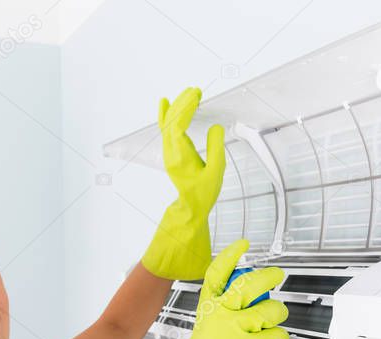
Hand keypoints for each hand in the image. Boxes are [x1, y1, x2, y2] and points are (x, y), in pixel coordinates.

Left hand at [140, 86, 226, 280]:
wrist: (192, 205)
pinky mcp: (171, 150)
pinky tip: (164, 102)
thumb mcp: (216, 171)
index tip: (196, 96)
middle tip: (195, 91)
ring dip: (177, 106)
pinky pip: (165, 129)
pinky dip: (164, 114)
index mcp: (180, 157)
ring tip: (189, 93)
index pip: (178, 127)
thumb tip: (216, 127)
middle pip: (171, 121)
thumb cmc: (204, 191)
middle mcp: (170, 152)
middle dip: (183, 104)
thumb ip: (216, 148)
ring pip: (168, 123)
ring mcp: (168, 151)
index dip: (185, 109)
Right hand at [147, 239, 287, 338]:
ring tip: (278, 319)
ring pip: (269, 311)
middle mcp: (222, 313)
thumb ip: (217, 317)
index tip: (243, 245)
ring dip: (279, 314)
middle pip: (250, 286)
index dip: (231, 256)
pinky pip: (275, 335)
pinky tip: (280, 338)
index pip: (218, 274)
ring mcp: (237, 328)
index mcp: (208, 308)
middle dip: (268, 278)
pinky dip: (281, 336)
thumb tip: (237, 308)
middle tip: (277, 276)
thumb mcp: (204, 331)